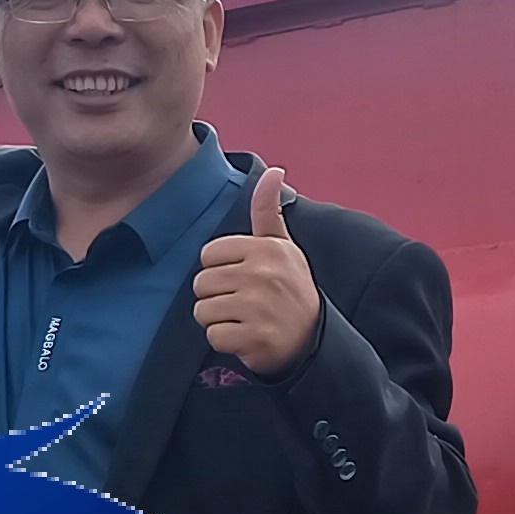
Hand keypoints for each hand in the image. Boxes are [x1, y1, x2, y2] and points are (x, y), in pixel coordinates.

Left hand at [192, 166, 321, 376]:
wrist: (313, 337)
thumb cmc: (290, 287)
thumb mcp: (282, 246)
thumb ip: (268, 211)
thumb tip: (273, 171)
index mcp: (264, 249)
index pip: (208, 255)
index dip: (220, 269)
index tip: (242, 278)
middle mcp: (261, 274)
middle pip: (201, 284)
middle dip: (216, 296)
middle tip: (242, 302)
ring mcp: (258, 307)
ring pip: (203, 311)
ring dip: (218, 320)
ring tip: (243, 319)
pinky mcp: (254, 338)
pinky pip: (214, 337)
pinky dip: (226, 342)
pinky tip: (246, 337)